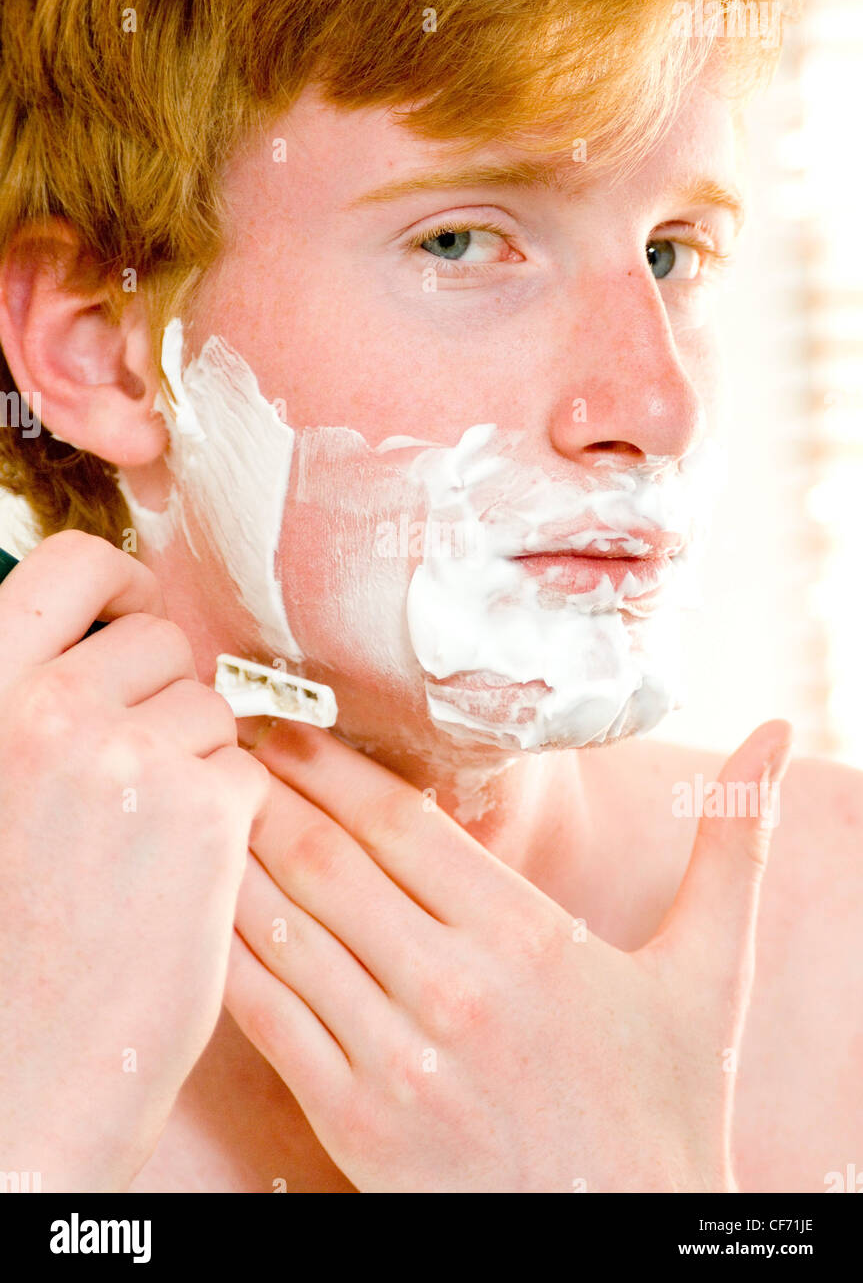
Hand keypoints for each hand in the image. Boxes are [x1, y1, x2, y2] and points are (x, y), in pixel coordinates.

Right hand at [0, 531, 269, 1189]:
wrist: (19, 1075)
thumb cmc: (5, 935)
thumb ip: (32, 702)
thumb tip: (114, 634)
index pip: (71, 568)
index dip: (120, 583)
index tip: (137, 612)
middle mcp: (46, 709)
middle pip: (162, 644)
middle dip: (164, 698)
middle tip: (135, 782)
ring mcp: (127, 758)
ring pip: (212, 712)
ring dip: (197, 765)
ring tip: (144, 847)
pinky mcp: (201, 814)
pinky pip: (247, 774)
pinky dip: (230, 819)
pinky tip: (179, 877)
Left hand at [226, 715, 790, 1192]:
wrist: (629, 1251)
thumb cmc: (670, 1109)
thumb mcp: (711, 975)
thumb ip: (734, 848)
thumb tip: (781, 736)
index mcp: (528, 940)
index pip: (401, 824)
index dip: (331, 762)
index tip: (284, 716)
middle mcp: (451, 991)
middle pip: (330, 861)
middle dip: (268, 787)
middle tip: (217, 731)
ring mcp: (396, 1061)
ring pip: (287, 930)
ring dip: (233, 855)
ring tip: (196, 799)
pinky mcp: (355, 1127)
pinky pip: (270, 1019)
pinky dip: (228, 954)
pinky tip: (199, 910)